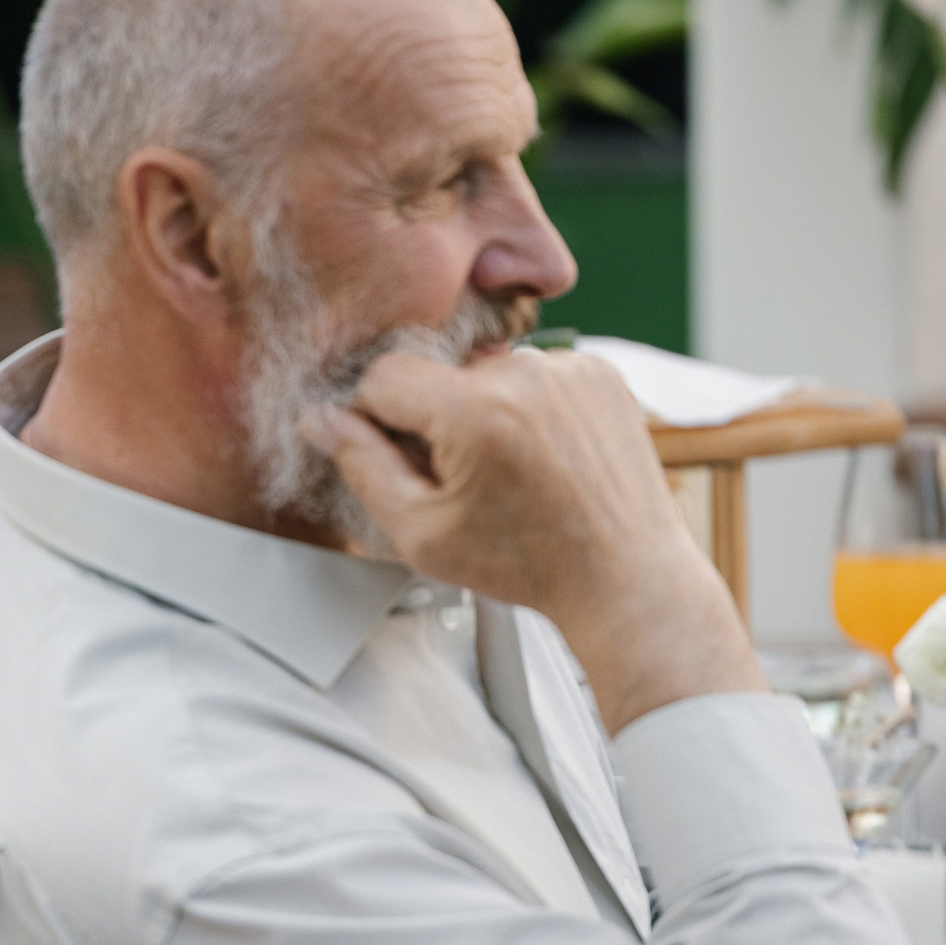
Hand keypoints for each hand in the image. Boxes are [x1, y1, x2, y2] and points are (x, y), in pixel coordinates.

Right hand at [302, 346, 760, 727]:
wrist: (625, 577)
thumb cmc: (527, 565)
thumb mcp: (421, 533)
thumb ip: (361, 466)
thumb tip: (320, 418)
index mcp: (475, 411)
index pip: (384, 376)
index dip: (374, 418)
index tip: (396, 458)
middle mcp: (526, 373)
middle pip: (437, 375)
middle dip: (434, 420)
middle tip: (462, 482)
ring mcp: (570, 367)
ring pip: (486, 372)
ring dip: (482, 412)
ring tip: (510, 474)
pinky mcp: (600, 371)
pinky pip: (535, 373)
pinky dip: (527, 407)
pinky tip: (542, 458)